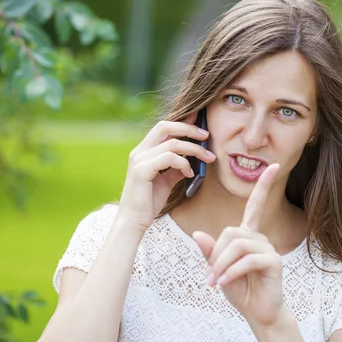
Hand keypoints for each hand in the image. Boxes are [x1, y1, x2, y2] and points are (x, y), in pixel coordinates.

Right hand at [117, 114, 215, 233]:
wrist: (134, 221)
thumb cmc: (149, 201)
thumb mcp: (167, 180)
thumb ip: (177, 167)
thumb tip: (193, 159)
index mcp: (144, 151)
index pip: (163, 127)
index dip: (182, 121)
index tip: (200, 120)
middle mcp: (139, 151)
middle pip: (165, 126)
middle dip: (189, 128)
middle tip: (206, 135)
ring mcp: (139, 160)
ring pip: (172, 143)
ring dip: (194, 149)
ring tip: (207, 158)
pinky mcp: (142, 170)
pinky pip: (169, 158)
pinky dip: (184, 164)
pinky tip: (190, 174)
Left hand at [192, 164, 286, 327]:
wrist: (258, 313)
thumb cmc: (240, 289)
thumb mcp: (218, 270)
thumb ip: (210, 252)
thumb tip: (197, 233)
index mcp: (248, 235)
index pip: (255, 205)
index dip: (263, 186)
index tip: (272, 166)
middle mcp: (260, 237)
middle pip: (231, 232)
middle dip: (216, 254)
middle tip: (210, 276)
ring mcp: (268, 248)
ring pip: (238, 245)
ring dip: (221, 265)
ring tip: (216, 282)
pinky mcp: (273, 261)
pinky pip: (247, 259)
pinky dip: (231, 272)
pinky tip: (225, 283)